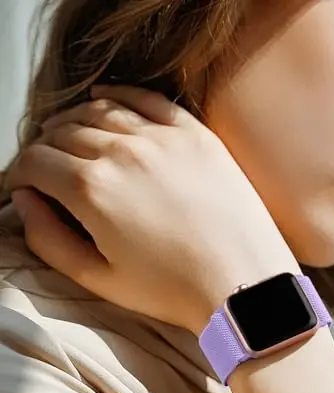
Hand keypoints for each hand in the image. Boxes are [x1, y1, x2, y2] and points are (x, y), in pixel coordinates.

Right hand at [6, 86, 299, 332]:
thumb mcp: (98, 278)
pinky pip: (147, 99)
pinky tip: (105, 98)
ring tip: (73, 139)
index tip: (25, 185)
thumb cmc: (175, 289)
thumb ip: (48, 239)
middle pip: (62, 133)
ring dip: (75, 121)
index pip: (34, 161)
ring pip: (99, 110)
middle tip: (48, 168)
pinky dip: (118, 95)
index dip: (21, 173)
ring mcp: (162, 138)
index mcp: (92, 190)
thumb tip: (24, 202)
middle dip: (45, 149)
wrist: (243, 281)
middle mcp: (123, 152)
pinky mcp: (195, 134)